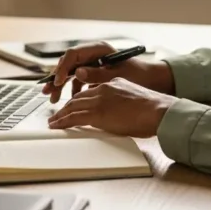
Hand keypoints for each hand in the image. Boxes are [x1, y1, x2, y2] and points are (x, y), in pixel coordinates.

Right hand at [40, 41, 174, 103]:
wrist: (155, 81)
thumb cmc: (140, 75)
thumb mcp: (118, 75)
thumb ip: (98, 74)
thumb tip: (78, 72)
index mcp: (99, 49)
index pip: (73, 55)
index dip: (62, 68)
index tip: (58, 82)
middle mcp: (95, 54)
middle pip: (69, 64)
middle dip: (57, 79)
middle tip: (49, 92)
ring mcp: (95, 63)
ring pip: (72, 73)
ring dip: (62, 86)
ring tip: (55, 99)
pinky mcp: (97, 74)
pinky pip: (80, 80)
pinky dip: (74, 90)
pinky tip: (72, 100)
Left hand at [47, 77, 176, 136]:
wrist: (157, 111)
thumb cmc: (152, 109)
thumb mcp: (133, 98)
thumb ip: (121, 100)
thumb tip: (118, 110)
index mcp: (112, 84)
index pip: (90, 91)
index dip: (79, 99)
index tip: (73, 104)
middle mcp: (103, 89)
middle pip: (78, 97)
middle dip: (66, 106)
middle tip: (58, 113)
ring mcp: (99, 101)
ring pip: (72, 106)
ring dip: (60, 114)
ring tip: (53, 121)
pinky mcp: (97, 114)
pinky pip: (74, 117)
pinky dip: (62, 121)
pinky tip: (56, 125)